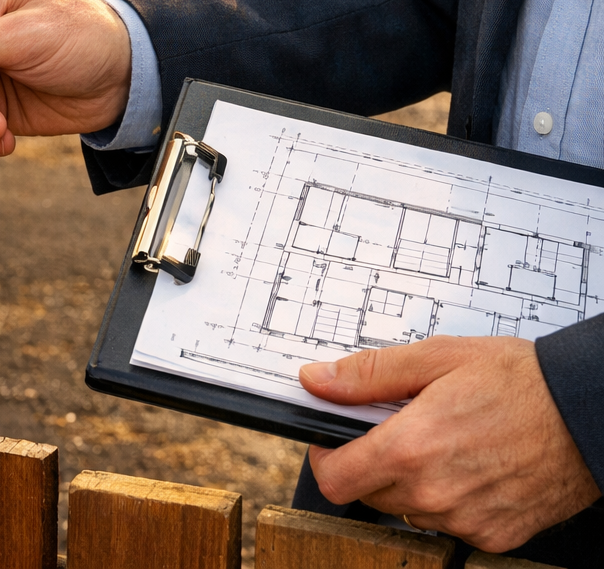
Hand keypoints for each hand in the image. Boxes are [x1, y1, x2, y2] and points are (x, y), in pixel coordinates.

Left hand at [300, 336, 599, 550]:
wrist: (587, 412)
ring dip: (412, 484)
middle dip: (373, 463)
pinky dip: (452, 500)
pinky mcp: (494, 535)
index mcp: (410, 448)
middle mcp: (434, 492)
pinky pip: (451, 524)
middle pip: (369, 494)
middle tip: (401, 431)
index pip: (333, 479)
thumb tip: (318, 381)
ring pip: (408, 510)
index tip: (334, 441)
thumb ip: (368, 375)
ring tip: (445, 445)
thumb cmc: (520, 382)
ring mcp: (466, 519)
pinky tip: (473, 467)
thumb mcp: (436, 358)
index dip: (325, 457)